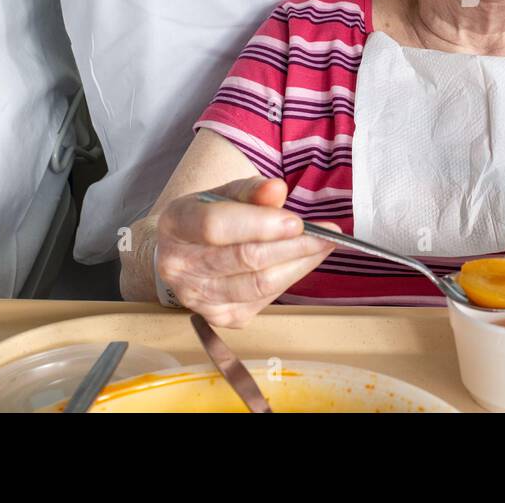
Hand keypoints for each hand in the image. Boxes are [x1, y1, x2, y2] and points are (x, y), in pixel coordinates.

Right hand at [155, 177, 339, 327]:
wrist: (179, 254)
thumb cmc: (206, 218)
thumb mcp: (223, 193)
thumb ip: (251, 190)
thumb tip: (277, 190)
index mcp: (177, 224)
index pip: (216, 226)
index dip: (259, 225)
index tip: (297, 221)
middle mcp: (180, 266)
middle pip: (244, 259)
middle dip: (293, 246)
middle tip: (327, 234)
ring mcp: (198, 297)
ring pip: (258, 284)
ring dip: (299, 264)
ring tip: (324, 246)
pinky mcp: (219, 316)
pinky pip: (263, 299)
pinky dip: (289, 279)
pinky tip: (302, 261)